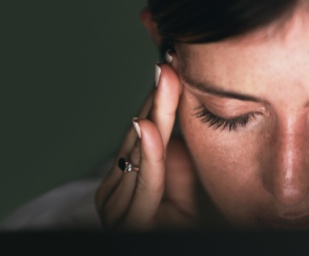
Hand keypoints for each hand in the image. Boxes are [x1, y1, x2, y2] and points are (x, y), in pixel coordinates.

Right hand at [95, 61, 196, 229]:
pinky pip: (143, 183)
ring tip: (165, 82)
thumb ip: (176, 156)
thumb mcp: (186, 183)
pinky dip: (149, 155)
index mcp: (129, 177)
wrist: (184, 251)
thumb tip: (173, 120)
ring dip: (154, 117)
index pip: (145, 131)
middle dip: (157, 100)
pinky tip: (149, 128)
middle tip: (168, 65)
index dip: (159, 99)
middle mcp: (117, 189)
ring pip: (139, 154)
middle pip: (140, 137)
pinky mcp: (127, 222)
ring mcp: (117, 206)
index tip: (171, 66)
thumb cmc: (191, 224)